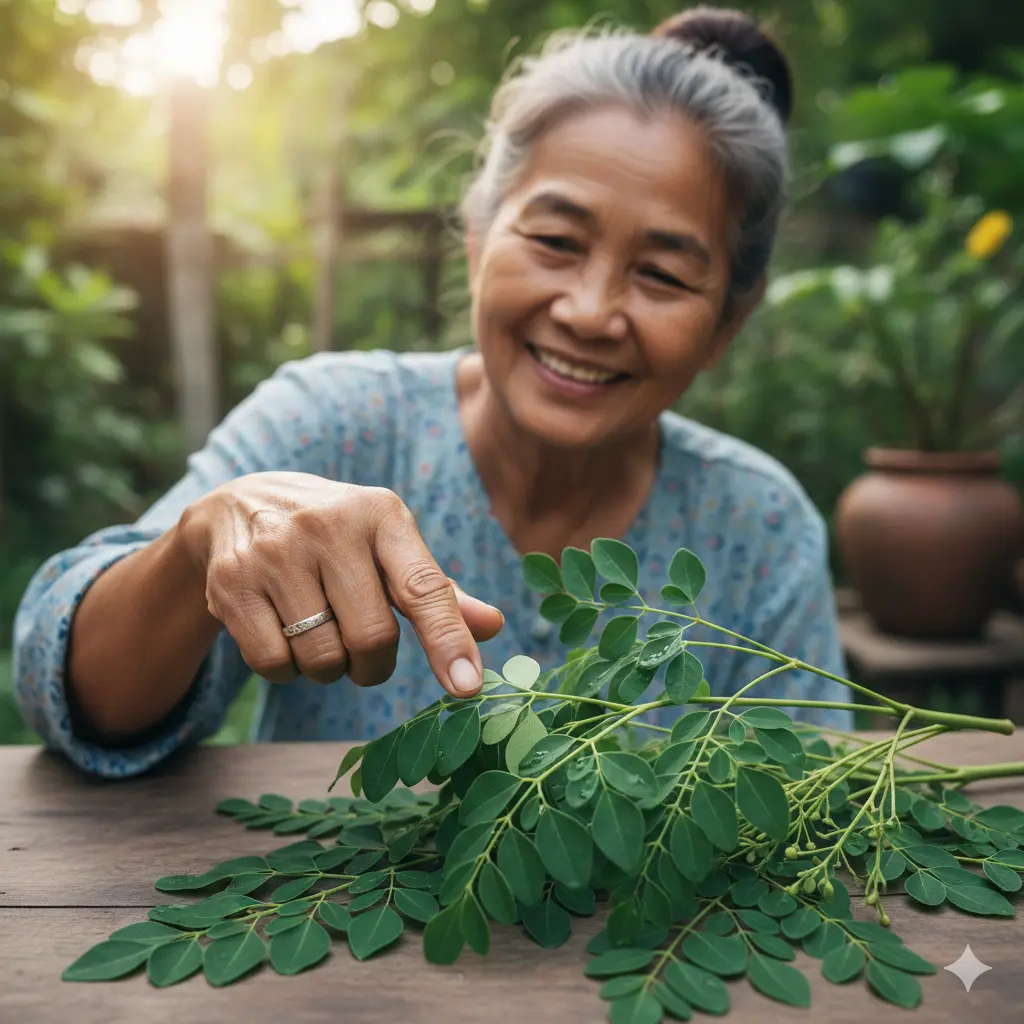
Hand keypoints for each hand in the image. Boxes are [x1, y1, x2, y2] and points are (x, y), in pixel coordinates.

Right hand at [179, 472, 503, 696]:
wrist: (237, 505)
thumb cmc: (336, 536)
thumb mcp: (388, 547)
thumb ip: (437, 591)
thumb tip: (493, 627)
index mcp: (382, 514)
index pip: (425, 588)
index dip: (448, 641)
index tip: (467, 687)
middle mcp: (329, 526)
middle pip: (371, 639)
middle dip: (372, 665)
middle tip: (363, 650)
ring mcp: (275, 552)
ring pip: (321, 659)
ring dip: (329, 668)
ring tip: (318, 630)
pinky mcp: (231, 582)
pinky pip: (273, 664)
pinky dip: (286, 669)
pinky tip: (282, 631)